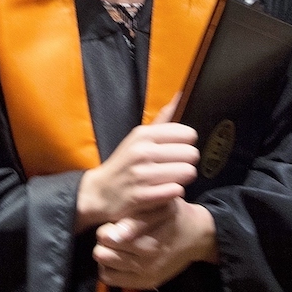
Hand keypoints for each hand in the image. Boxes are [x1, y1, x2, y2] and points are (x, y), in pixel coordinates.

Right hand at [76, 96, 197, 231]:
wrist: (100, 192)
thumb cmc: (124, 163)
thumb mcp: (138, 137)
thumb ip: (162, 120)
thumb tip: (181, 95)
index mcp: (143, 134)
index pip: (187, 133)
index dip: (188, 143)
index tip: (180, 149)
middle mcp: (142, 151)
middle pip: (191, 154)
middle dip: (188, 162)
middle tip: (177, 167)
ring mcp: (142, 174)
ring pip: (187, 172)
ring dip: (183, 178)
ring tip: (172, 179)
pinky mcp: (143, 196)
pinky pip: (176, 191)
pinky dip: (174, 192)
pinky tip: (165, 191)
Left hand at [93, 200, 217, 289]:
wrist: (195, 235)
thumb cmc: (172, 215)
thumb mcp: (159, 207)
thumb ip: (137, 219)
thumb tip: (114, 235)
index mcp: (148, 236)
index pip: (108, 237)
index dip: (105, 230)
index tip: (112, 225)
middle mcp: (147, 259)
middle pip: (102, 253)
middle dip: (103, 243)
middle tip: (111, 236)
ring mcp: (147, 273)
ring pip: (105, 266)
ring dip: (105, 256)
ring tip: (114, 247)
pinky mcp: (147, 283)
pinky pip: (112, 279)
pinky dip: (109, 269)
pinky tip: (118, 259)